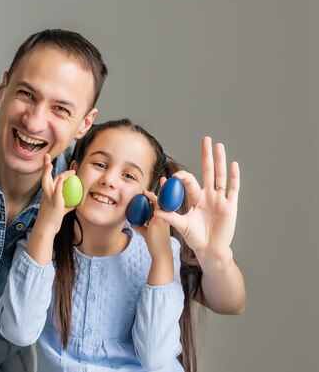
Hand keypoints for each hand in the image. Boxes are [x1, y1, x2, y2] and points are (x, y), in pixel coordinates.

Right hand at [35, 154, 75, 236]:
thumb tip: (74, 203)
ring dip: (48, 171)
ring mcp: (49, 197)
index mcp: (47, 194)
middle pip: (45, 176)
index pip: (50, 179)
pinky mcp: (55, 202)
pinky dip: (60, 183)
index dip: (52, 170)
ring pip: (48, 181)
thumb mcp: (61, 210)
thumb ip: (67, 205)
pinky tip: (64, 177)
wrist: (46, 229)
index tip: (55, 162)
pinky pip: (57, 191)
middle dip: (45, 165)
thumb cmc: (53, 220)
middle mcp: (46, 193)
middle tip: (46, 156)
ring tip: (50, 163)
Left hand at [132, 189, 174, 284]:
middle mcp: (166, 216)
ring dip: (158, 190)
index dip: (160, 194)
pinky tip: (146, 193)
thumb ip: (140, 226)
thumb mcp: (146, 232)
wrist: (159, 253)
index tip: (156, 186)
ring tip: (157, 180)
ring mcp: (165, 217)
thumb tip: (132, 222)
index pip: (162, 203)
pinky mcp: (161, 220)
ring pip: (161, 200)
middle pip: (165, 198)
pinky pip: (157, 206)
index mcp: (164, 217)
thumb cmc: (154, 243)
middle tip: (164, 177)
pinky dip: (152, 199)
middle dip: (165, 188)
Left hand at [155, 137, 239, 264]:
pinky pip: (233, 189)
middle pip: (208, 171)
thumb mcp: (181, 226)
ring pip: (220, 176)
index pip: (189, 181)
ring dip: (220, 161)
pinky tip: (233, 164)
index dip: (181, 176)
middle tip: (206, 138)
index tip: (173, 177)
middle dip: (206, 155)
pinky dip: (233, 177)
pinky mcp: (230, 206)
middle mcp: (209, 195)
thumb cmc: (195, 238)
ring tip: (219, 145)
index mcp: (196, 198)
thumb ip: (170, 217)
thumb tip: (155, 210)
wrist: (210, 250)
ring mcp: (220, 199)